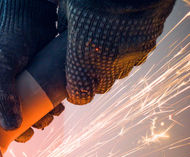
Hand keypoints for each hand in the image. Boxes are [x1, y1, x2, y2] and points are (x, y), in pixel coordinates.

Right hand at [0, 0, 56, 129]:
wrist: (29, 9)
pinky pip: (42, 95)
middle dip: (29, 124)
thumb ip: (1, 96)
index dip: (5, 131)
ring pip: (30, 108)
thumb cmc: (7, 36)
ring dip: (43, 115)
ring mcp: (18, 83)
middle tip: (43, 123)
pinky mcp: (35, 76)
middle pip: (13, 116)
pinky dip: (50, 102)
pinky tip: (59, 104)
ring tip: (54, 113)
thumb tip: (11, 127)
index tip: (23, 134)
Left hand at [58, 0, 174, 104]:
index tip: (73, 86)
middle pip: (101, 88)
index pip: (80, 96)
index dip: (76, 93)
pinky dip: (129, 53)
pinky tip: (123, 36)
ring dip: (112, 66)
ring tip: (106, 46)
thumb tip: (60, 35)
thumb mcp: (68, 9)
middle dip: (94, 80)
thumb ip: (64, 29)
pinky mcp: (148, 45)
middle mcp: (108, 64)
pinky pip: (136, 58)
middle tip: (89, 63)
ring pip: (120, 73)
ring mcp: (130, 56)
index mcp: (83, 58)